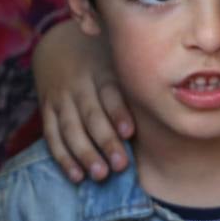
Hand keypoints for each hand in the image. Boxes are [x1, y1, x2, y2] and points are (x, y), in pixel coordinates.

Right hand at [33, 19, 133, 182]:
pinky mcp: (47, 109)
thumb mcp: (118, 58)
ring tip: (100, 175)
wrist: (59, 44)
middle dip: (105, 141)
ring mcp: (61, 97)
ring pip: (70, 129)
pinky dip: (63, 157)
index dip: (118, 113)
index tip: (130, 132)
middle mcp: (80, 84)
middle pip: (91, 115)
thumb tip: (172, 98)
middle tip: (120, 166)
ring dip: (85, 154)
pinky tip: (76, 175)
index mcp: (103, 71)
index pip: (110, 93)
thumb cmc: (102, 57)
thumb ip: (138, 76)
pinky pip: (53, 135)